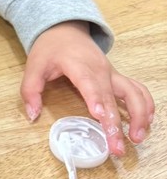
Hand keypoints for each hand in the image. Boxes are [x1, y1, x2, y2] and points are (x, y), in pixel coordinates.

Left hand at [21, 21, 153, 155]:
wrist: (66, 30)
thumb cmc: (50, 49)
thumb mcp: (33, 66)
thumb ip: (30, 90)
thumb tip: (32, 115)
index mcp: (78, 65)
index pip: (89, 83)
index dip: (95, 99)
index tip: (100, 115)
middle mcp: (99, 70)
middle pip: (111, 97)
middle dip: (116, 123)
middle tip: (117, 148)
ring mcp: (112, 73)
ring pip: (133, 92)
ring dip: (139, 114)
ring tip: (137, 138)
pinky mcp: (117, 77)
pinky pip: (137, 89)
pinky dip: (145, 105)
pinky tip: (146, 122)